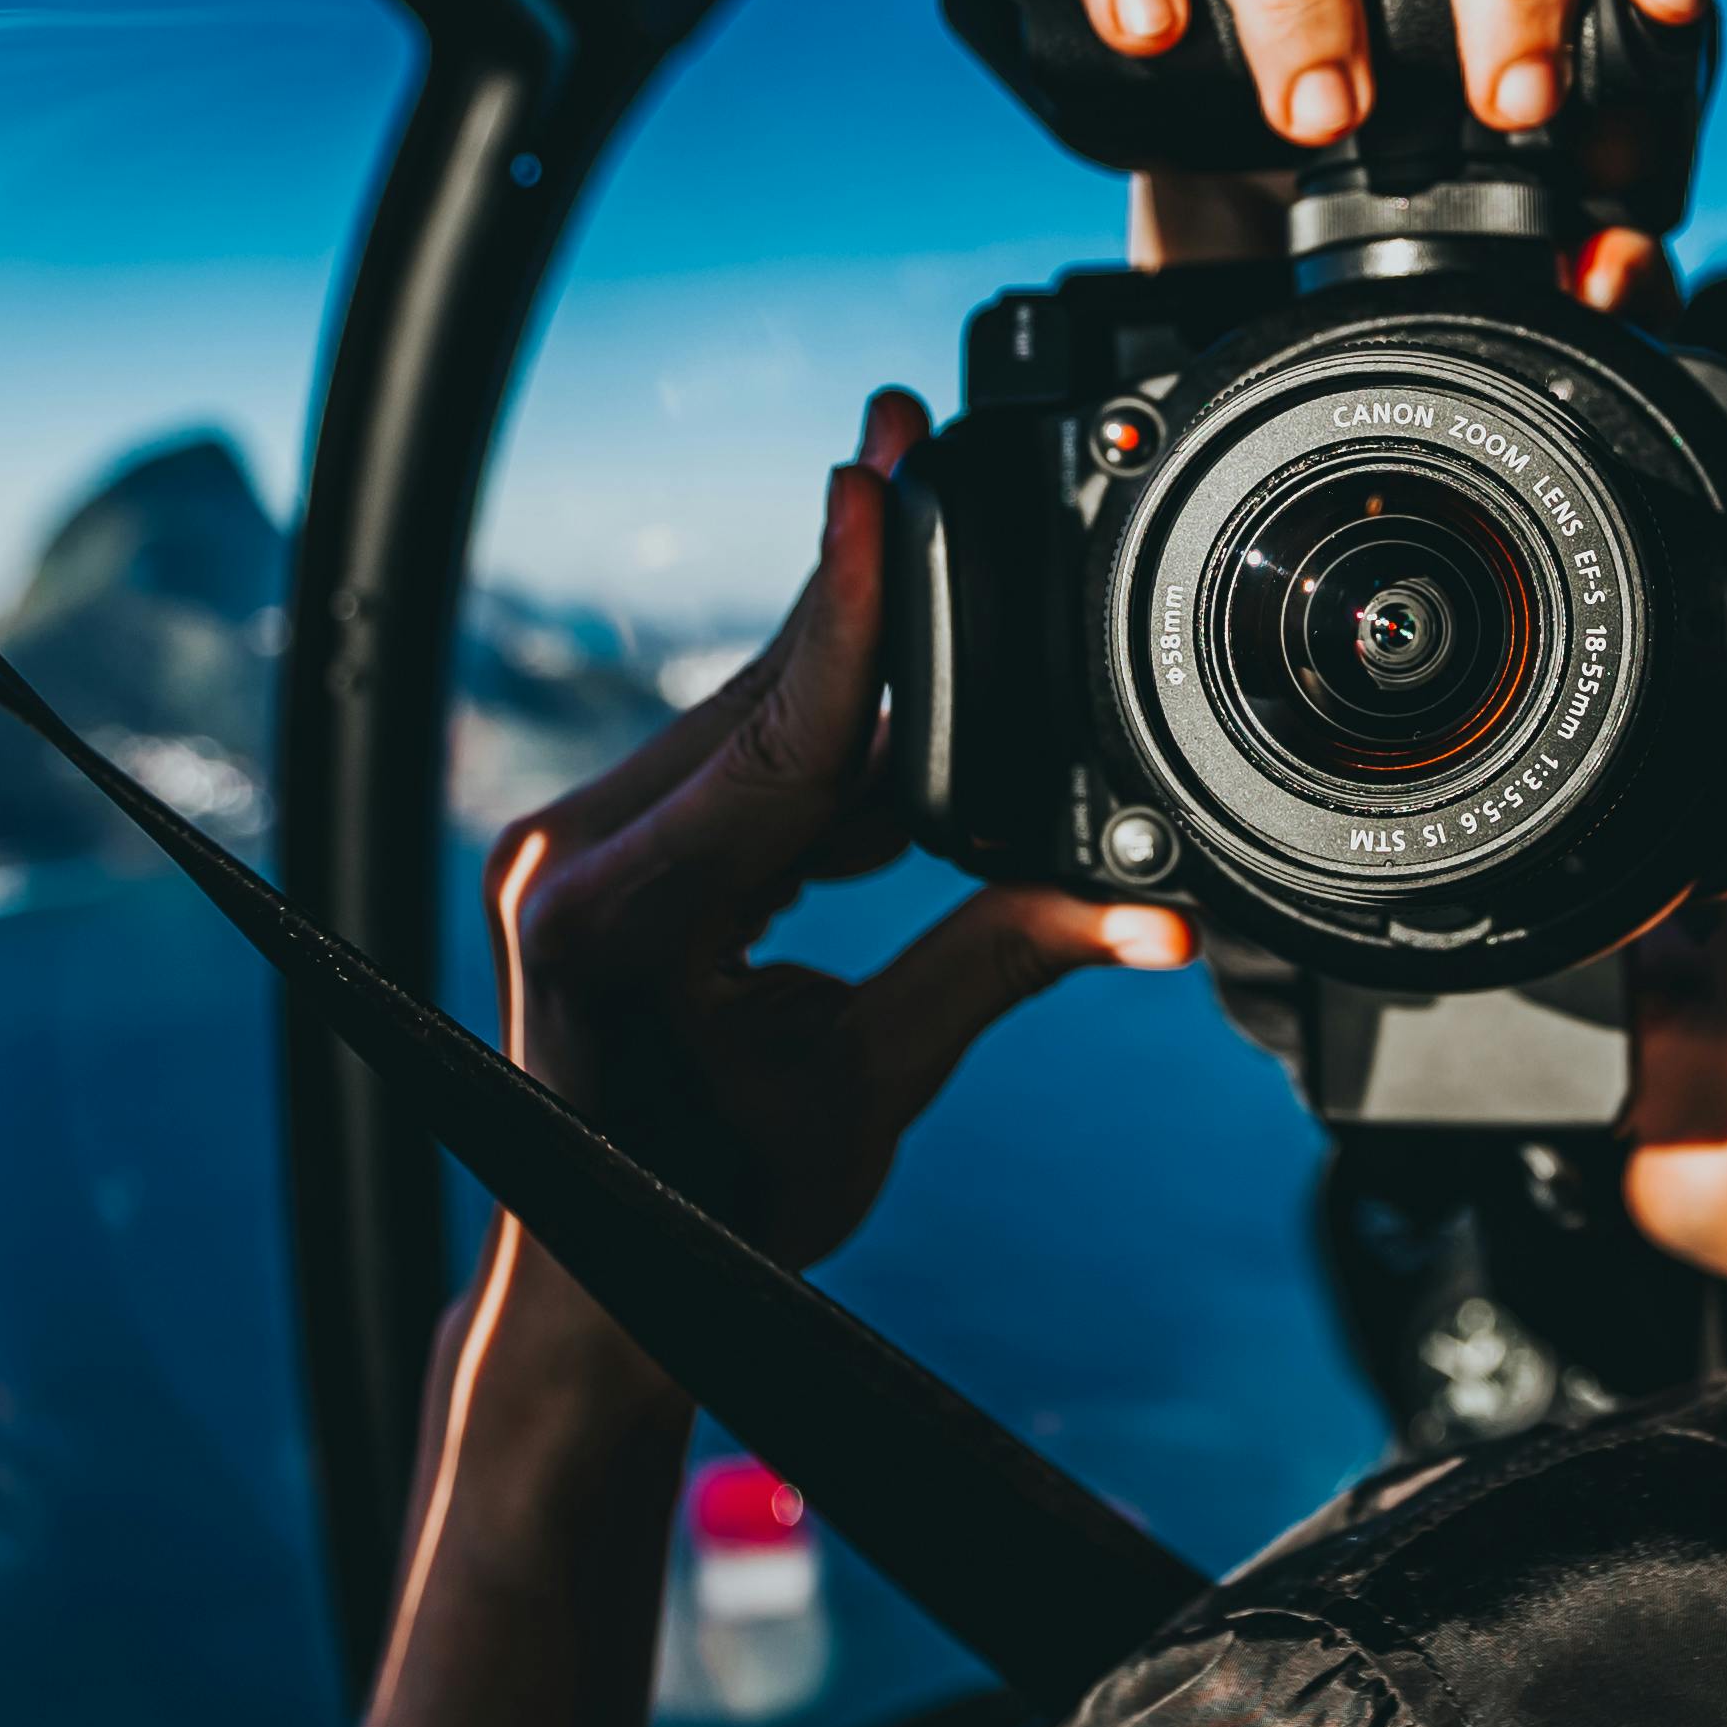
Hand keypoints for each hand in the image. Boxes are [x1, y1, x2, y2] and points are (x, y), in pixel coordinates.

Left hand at [501, 394, 1190, 1270]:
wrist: (600, 1286)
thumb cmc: (715, 1213)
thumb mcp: (867, 1091)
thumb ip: (1000, 965)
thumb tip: (1159, 917)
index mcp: (613, 916)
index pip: (778, 730)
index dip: (850, 602)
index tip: (880, 472)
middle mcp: (568, 858)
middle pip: (766, 697)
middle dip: (870, 604)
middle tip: (920, 440)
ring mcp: (568, 849)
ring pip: (751, 721)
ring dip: (855, 683)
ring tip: (935, 556)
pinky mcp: (594, 853)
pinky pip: (731, 767)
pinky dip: (823, 752)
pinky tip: (906, 736)